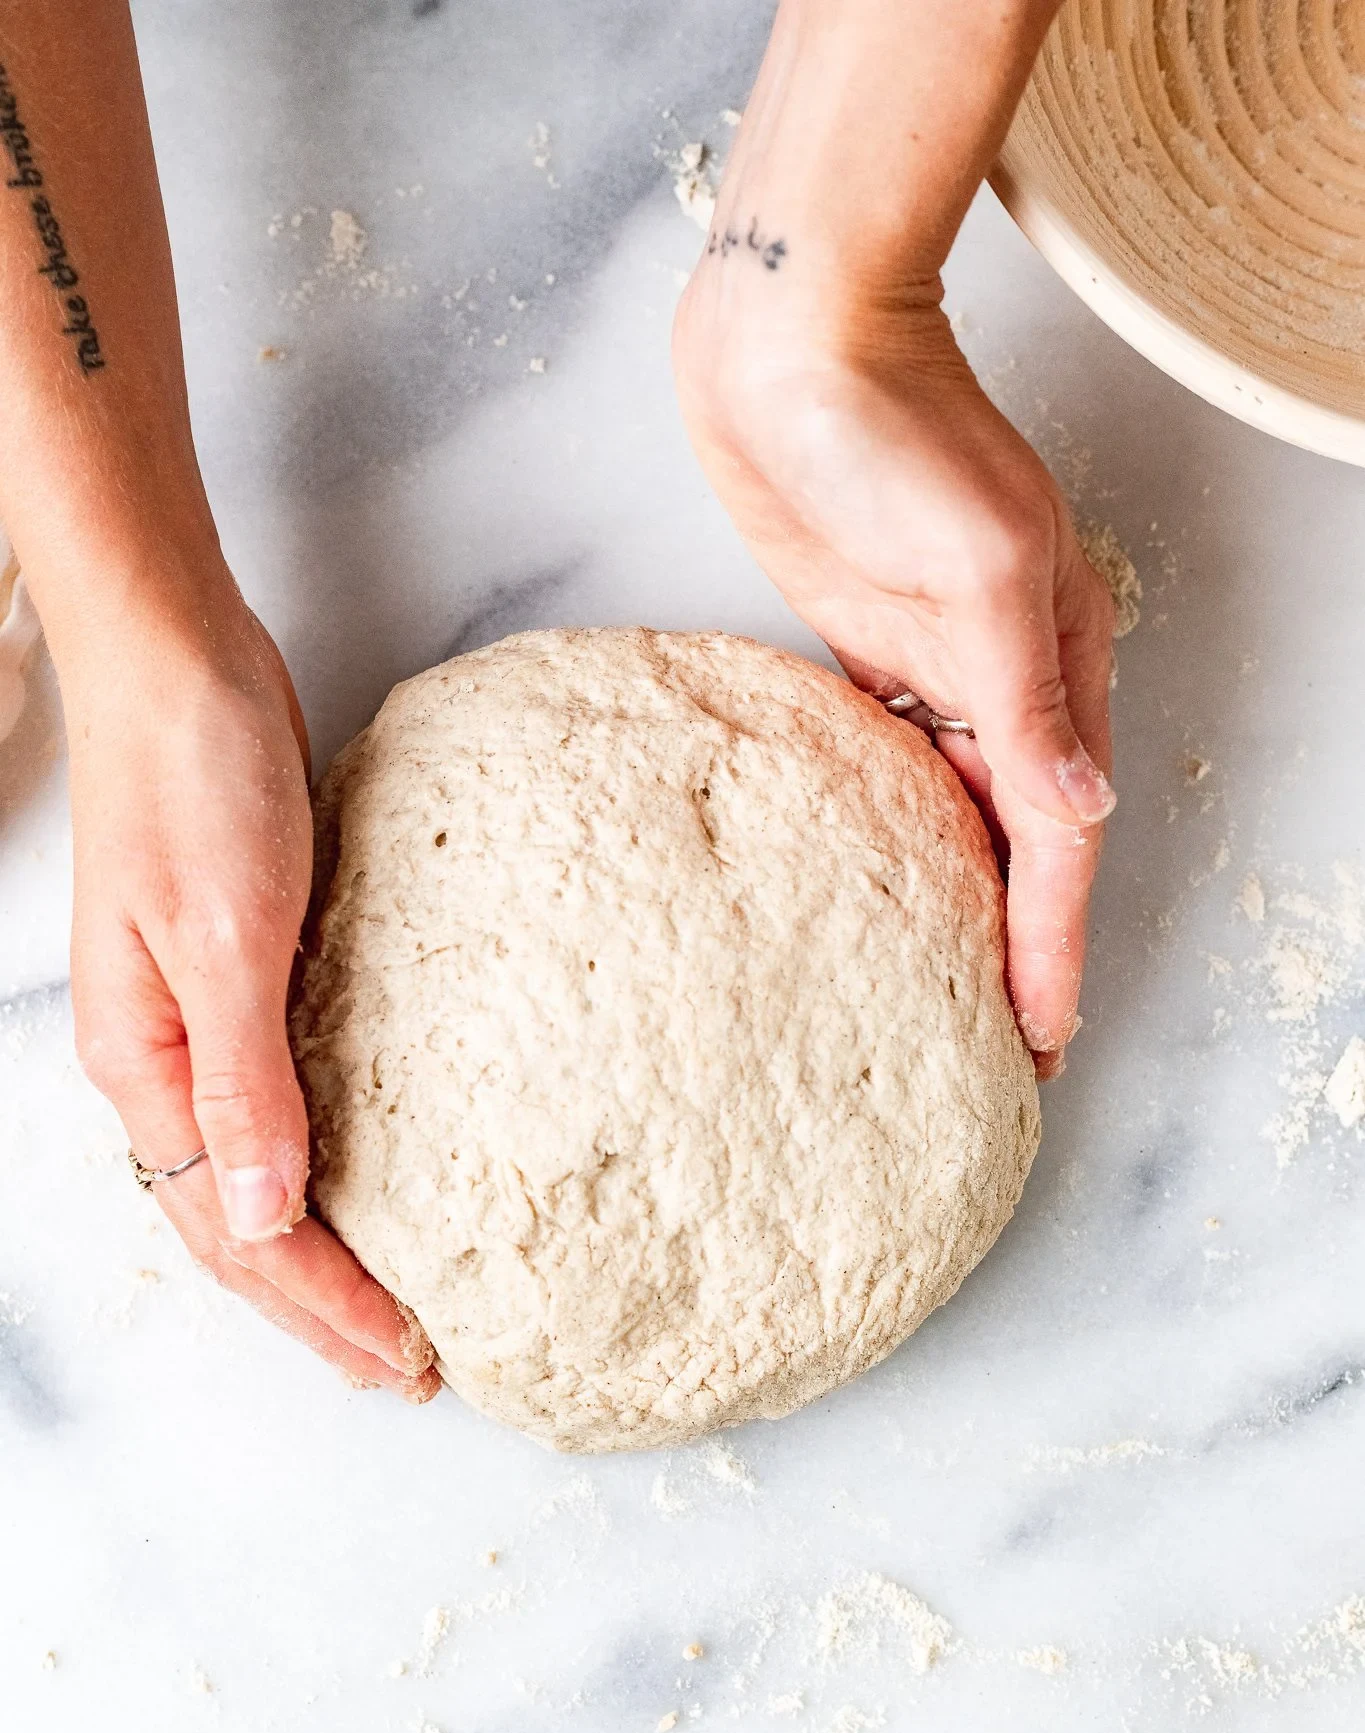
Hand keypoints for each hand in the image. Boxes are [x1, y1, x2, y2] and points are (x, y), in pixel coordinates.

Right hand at [64, 598, 440, 1399]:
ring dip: (322, 1248)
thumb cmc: (192, 780)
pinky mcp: (247, 976)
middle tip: (409, 1369)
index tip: (408, 1358)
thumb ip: (244, 1081)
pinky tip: (375, 1178)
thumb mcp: (222, 937)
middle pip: (239, 1223)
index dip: (322, 1305)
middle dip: (320, 1306)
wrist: (179, 659)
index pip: (238, 1230)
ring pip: (259, 1173)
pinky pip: (285, 1102)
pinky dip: (327, 1162)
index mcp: (147, 1068)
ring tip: (391, 1307)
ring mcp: (201, 1023)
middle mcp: (165, 1064)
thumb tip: (263, 1216)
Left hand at [674, 293, 1114, 1077]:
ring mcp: (932, 664)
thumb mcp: (982, 568)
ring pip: (959, 813)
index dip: (1052, 945)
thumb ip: (1027, 700)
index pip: (1062, 840)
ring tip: (942, 990)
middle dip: (1019, 943)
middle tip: (1001, 1047)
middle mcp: (1003, 675)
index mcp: (1055, 662)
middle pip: (1022, 842)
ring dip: (958, 898)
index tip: (1040, 1037)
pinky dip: (895, 833)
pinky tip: (877, 884)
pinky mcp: (861, 649)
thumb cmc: (895, 432)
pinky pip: (889, 768)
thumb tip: (1080, 811)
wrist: (797, 340)